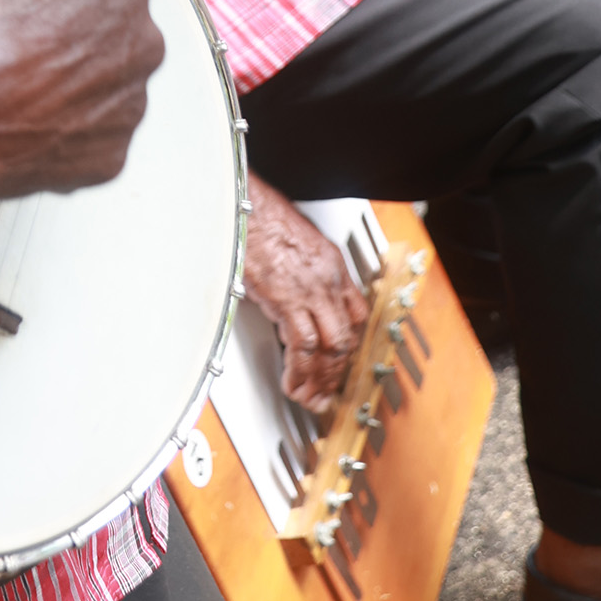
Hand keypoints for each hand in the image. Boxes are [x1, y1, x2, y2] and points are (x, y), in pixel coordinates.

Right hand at [0, 0, 163, 202]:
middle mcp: (139, 51)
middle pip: (104, 17)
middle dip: (67, 14)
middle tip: (17, 22)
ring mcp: (123, 111)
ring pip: (99, 74)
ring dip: (67, 69)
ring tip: (15, 70)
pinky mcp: (102, 159)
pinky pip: (86, 126)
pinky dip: (59, 118)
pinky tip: (23, 110)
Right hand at [243, 174, 364, 413]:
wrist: (244, 203)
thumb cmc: (258, 214)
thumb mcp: (292, 240)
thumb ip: (299, 269)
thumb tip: (290, 291)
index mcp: (331, 264)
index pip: (357, 313)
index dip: (352, 343)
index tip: (342, 361)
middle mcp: (327, 279)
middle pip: (345, 336)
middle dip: (338, 371)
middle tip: (329, 392)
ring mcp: (310, 290)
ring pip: (329, 346)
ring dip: (320, 378)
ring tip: (310, 397)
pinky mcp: (286, 300)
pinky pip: (301, 345)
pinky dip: (299, 370)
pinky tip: (293, 383)